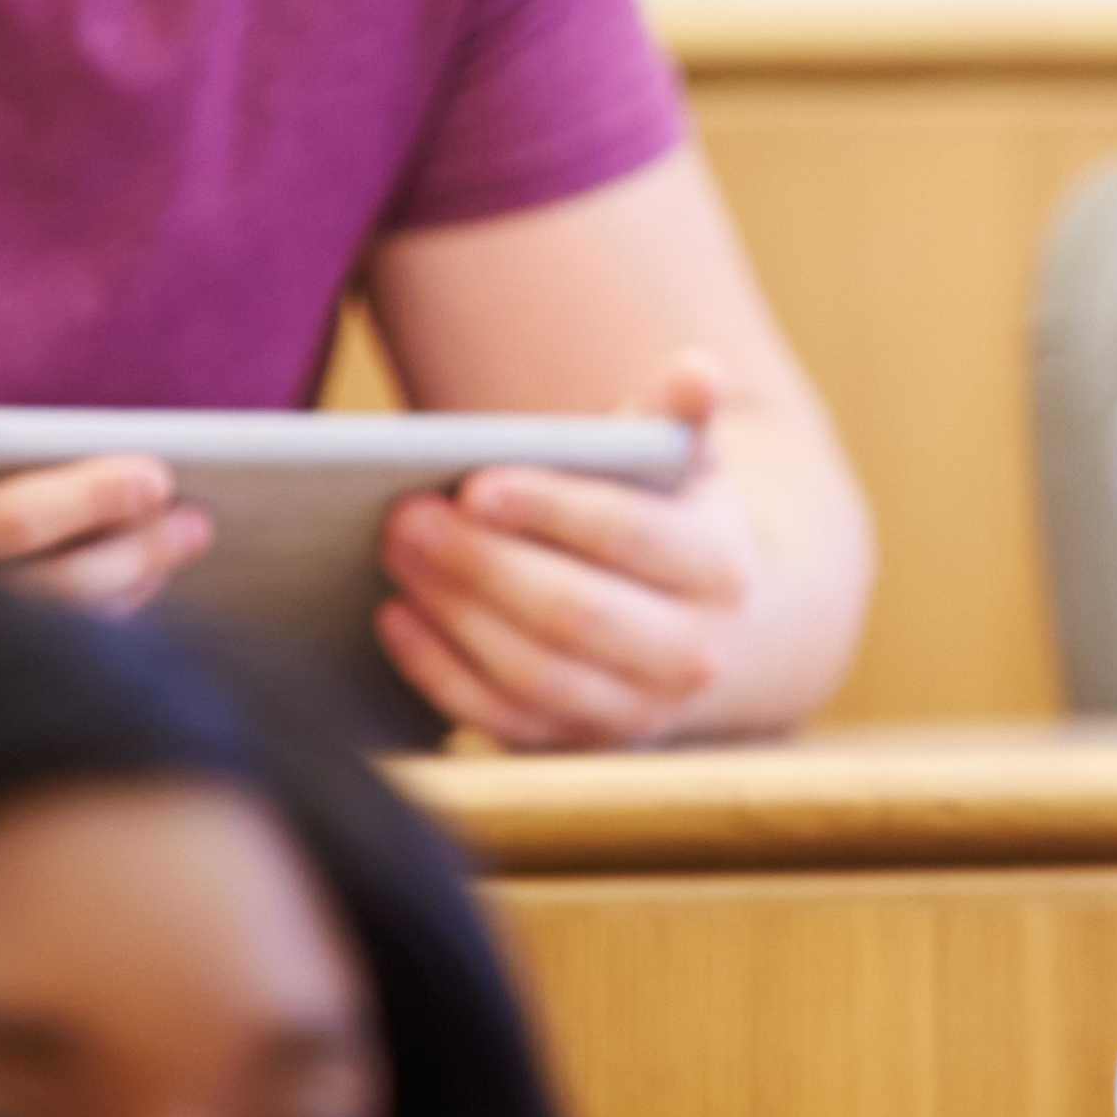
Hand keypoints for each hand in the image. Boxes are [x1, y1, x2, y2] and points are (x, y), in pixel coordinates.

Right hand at [0, 311, 204, 651]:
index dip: (86, 501)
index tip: (156, 475)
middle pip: (41, 599)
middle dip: (131, 558)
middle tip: (199, 521)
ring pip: (38, 645)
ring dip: (121, 601)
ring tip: (177, 552)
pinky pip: (18, 669)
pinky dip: (81, 635)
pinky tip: (126, 598)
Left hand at [374, 354, 753, 747]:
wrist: (701, 628)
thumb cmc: (667, 521)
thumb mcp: (683, 467)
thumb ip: (679, 416)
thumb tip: (699, 370)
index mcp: (721, 570)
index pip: (632, 536)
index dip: (551, 511)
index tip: (474, 484)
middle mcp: (693, 656)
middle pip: (575, 614)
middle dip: (483, 564)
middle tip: (406, 515)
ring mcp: (637, 712)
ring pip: (533, 673)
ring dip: (452, 613)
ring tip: (395, 551)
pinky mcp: (580, 745)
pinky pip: (500, 719)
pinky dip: (439, 672)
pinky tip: (396, 616)